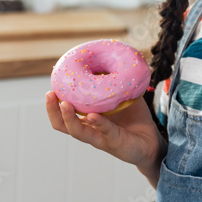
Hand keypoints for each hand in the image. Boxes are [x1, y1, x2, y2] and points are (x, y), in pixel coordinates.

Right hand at [44, 91, 165, 173]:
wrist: (152, 140)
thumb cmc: (135, 117)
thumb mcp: (123, 96)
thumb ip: (114, 83)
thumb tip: (108, 58)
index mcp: (88, 119)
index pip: (64, 114)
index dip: (54, 103)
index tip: (50, 87)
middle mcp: (90, 130)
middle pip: (63, 125)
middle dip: (53, 111)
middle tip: (49, 95)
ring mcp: (100, 138)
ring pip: (78, 132)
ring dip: (69, 118)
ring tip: (64, 104)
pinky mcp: (114, 143)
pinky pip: (105, 132)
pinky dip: (99, 123)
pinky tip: (93, 116)